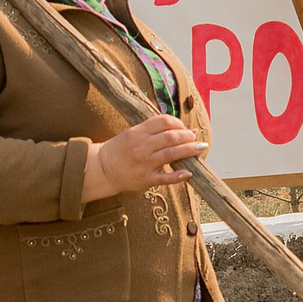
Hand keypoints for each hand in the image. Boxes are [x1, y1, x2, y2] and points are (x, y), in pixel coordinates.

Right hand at [84, 112, 202, 203]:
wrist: (103, 169)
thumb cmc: (122, 149)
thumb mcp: (134, 133)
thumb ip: (155, 131)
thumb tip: (185, 128)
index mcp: (137, 132)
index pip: (163, 122)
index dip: (178, 123)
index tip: (184, 127)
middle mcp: (141, 147)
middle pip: (171, 137)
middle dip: (188, 136)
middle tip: (195, 138)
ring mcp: (144, 164)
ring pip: (172, 154)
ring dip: (189, 150)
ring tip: (199, 148)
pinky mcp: (146, 179)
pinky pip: (166, 177)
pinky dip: (179, 175)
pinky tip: (189, 172)